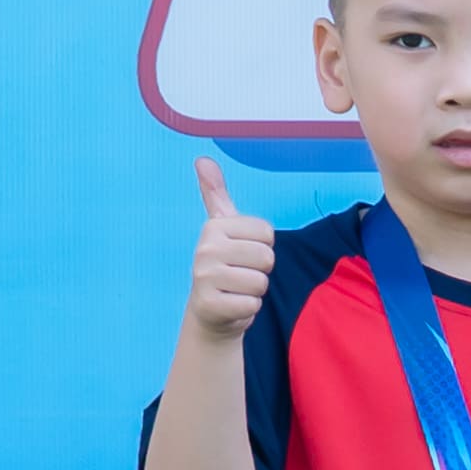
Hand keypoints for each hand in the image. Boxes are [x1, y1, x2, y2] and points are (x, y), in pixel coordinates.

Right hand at [182, 159, 278, 346]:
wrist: (211, 310)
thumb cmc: (225, 264)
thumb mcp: (222, 227)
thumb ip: (215, 194)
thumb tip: (202, 159)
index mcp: (213, 227)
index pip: (267, 233)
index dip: (263, 246)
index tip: (243, 252)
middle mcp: (204, 250)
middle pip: (266, 257)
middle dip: (261, 269)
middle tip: (241, 273)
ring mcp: (204, 278)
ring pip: (261, 281)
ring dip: (255, 289)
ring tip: (237, 288)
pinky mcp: (211, 305)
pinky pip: (253, 304)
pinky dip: (248, 308)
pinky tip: (232, 305)